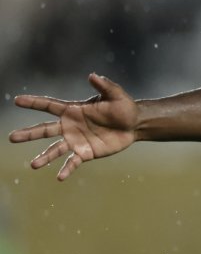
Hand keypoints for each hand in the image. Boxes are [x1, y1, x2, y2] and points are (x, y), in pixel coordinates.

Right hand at [9, 73, 137, 180]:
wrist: (135, 125)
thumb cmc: (124, 107)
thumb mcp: (116, 95)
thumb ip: (104, 85)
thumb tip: (92, 75)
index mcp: (73, 110)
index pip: (49, 106)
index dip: (34, 102)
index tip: (17, 100)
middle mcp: (69, 126)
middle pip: (44, 130)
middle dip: (28, 134)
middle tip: (11, 138)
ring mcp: (76, 141)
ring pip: (55, 149)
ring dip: (44, 157)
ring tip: (33, 165)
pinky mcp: (85, 153)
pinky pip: (72, 162)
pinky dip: (66, 169)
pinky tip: (60, 177)